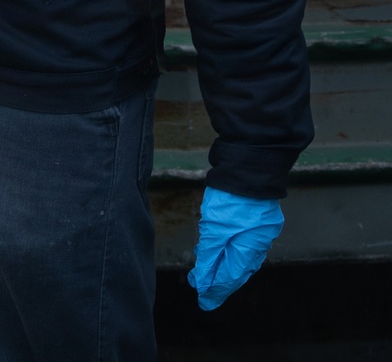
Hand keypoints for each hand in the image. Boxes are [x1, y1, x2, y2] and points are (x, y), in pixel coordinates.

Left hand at [187, 187, 283, 310]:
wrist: (248, 164)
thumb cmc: (230, 197)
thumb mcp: (214, 228)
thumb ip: (209, 257)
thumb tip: (203, 282)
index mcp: (250, 249)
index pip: (230, 277)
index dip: (215, 290)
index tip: (203, 300)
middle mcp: (260, 243)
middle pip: (238, 269)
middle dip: (219, 279)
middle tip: (202, 287)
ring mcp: (262, 230)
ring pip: (242, 255)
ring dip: (224, 263)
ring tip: (206, 267)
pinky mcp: (260, 218)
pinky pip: (246, 241)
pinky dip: (232, 248)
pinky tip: (220, 247)